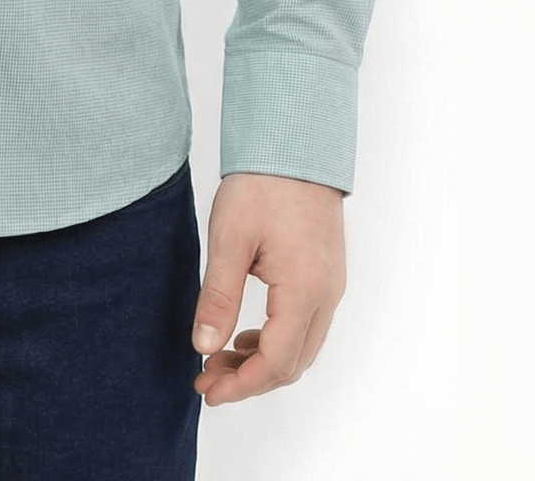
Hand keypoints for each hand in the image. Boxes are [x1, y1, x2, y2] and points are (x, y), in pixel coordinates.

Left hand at [191, 171, 345, 404]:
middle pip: (292, 364)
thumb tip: (203, 348)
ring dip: (263, 363)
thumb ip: (219, 297)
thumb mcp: (229, 239)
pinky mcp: (327, 276)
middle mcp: (327, 296)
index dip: (240, 385)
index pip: (276, 363)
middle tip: (206, 380)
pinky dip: (277, 341)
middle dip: (249, 381)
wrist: (295, 145)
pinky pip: (307, 326)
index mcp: (304, 290)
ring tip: (219, 360)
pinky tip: (246, 335)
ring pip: (302, 349)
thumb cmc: (261, 184)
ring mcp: (331, 287)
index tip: (206, 390)